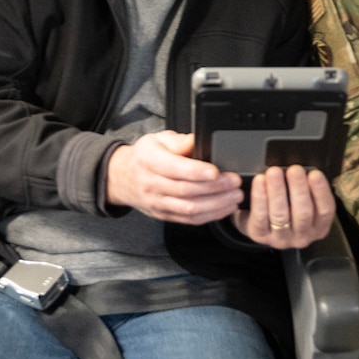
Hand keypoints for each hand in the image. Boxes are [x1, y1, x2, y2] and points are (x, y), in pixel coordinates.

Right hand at [106, 131, 242, 224]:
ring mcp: (157, 203)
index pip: (174, 169)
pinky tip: (225, 208)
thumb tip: (198, 140)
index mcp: (149, 161)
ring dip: (216, 204)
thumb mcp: (157, 139)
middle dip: (215, 188)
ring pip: (189, 208)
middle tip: (235, 182)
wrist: (122, 178)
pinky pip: (189, 219)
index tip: (216, 170)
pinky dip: (210, 215)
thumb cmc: (144, 156)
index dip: (197, 171)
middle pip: (186, 190)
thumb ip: (179, 141)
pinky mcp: (164, 215)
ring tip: (235, 196)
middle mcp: (151, 184)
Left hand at [233, 165, 335, 248]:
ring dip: (278, 191)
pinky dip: (260, 197)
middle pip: (303, 213)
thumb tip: (339, 162)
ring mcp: (281, 239)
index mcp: (319, 226)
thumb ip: (321, 182)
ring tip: (274, 172)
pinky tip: (260, 181)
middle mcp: (302, 236)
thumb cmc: (291, 205)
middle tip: (294, 169)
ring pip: (280, 215)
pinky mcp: (259, 236)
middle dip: (299, 189)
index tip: (315, 173)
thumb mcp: (310, 196)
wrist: (262, 221)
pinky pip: (260, 216)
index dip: (321, 191)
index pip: (325, 210)